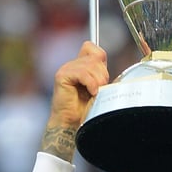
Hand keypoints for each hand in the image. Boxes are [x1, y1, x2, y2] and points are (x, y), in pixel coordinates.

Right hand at [41, 42, 108, 160]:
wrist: (72, 124)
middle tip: (99, 90)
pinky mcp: (62, 76)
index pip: (91, 47)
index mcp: (79, 65)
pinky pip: (83, 73)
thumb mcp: (99, 88)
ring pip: (91, 65)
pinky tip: (91, 93)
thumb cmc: (85, 109)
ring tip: (95, 93)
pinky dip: (91, 84)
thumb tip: (109, 68)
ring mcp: (66, 69)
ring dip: (98, 81)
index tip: (102, 78)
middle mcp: (71, 64)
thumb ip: (101, 75)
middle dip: (103, 74)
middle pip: (95, 57)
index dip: (101, 60)